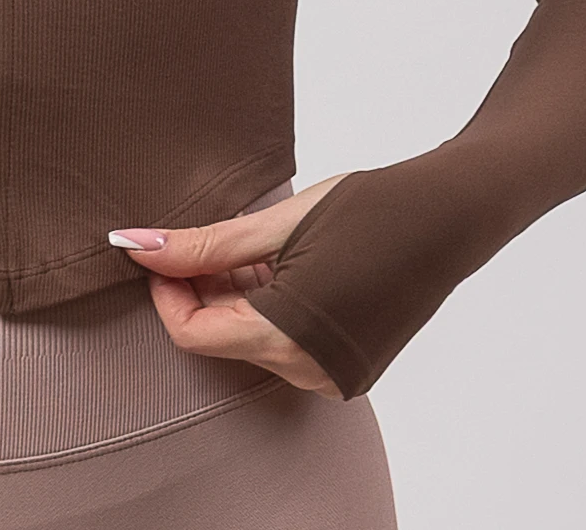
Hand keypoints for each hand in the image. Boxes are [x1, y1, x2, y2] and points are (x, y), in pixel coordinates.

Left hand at [108, 173, 350, 398]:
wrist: (450, 216)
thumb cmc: (368, 211)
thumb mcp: (277, 224)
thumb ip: (205, 245)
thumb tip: (135, 247)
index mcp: (288, 341)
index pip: (192, 336)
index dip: (165, 292)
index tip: (158, 249)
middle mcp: (309, 372)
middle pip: (221, 336)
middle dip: (198, 287)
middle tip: (198, 235)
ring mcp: (331, 373)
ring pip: (249, 336)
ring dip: (231, 292)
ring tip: (244, 239)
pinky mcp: (346, 361)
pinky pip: (282, 338)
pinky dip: (264, 302)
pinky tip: (273, 259)